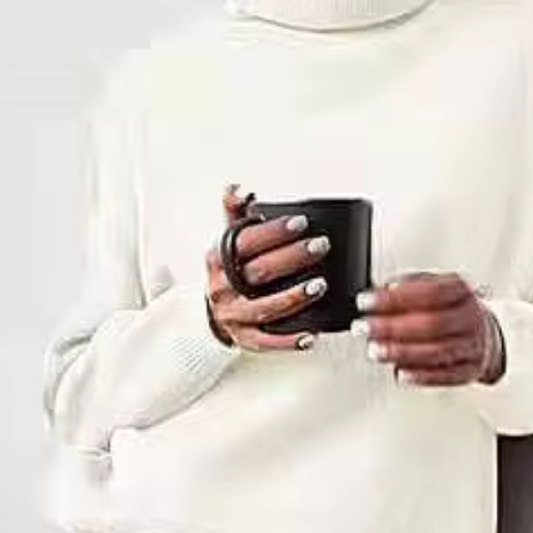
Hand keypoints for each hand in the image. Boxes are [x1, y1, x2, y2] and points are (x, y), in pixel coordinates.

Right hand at [206, 184, 330, 352]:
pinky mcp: (244, 339)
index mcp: (217, 259)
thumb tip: (240, 189)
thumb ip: (234, 213)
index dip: (273, 232)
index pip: (245, 242)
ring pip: (265, 308)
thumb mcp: (226, 241)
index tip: (302, 222)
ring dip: (294, 297)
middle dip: (292, 258)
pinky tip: (312, 335)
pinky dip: (289, 341)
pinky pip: (267, 343)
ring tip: (320, 285)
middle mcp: (222, 287)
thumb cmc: (228, 271)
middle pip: (259, 272)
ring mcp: (232, 316)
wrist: (211, 312)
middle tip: (321, 246)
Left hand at [353, 273, 505, 387]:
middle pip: (431, 323)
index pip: (428, 292)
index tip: (367, 301)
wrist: (485, 333)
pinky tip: (400, 372)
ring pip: (437, 352)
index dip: (395, 298)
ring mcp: (472, 345)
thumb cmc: (451, 309)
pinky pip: (445, 376)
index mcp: (460, 291)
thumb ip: (409, 286)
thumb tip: (382, 289)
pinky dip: (420, 376)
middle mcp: (470, 317)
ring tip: (376, 351)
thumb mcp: (434, 286)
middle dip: (393, 327)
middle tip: (366, 328)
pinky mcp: (469, 370)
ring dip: (402, 353)